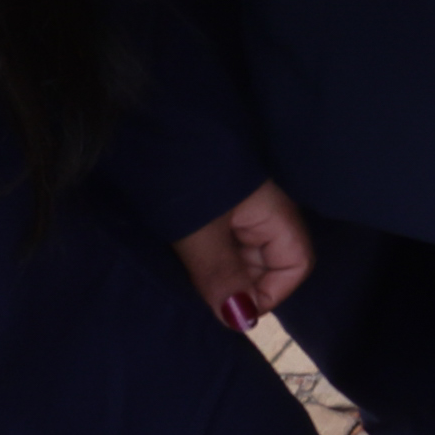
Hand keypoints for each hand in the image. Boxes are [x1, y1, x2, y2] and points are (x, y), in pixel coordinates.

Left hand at [169, 180, 313, 334]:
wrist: (138, 113)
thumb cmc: (179, 165)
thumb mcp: (197, 227)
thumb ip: (221, 273)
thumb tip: (242, 321)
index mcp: (270, 211)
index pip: (296, 264)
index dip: (270, 293)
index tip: (225, 308)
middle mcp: (257, 210)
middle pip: (265, 263)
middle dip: (236, 288)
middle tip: (194, 297)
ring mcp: (228, 206)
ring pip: (234, 254)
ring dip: (211, 274)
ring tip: (178, 282)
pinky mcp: (199, 204)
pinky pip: (211, 242)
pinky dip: (194, 259)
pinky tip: (170, 263)